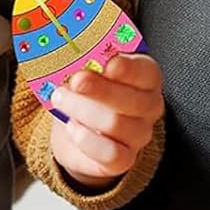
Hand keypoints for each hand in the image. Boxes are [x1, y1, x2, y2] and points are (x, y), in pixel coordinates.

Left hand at [49, 53, 164, 186]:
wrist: (77, 130)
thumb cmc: (87, 93)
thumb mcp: (89, 70)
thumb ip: (87, 60)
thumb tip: (71, 50)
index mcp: (146, 77)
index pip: (145, 71)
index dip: (128, 68)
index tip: (108, 64)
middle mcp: (149, 106)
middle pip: (131, 99)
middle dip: (100, 89)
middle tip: (76, 81)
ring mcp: (139, 135)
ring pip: (116, 124)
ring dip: (82, 110)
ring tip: (61, 99)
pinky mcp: (124, 159)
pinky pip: (110, 153)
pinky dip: (86, 139)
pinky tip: (72, 127)